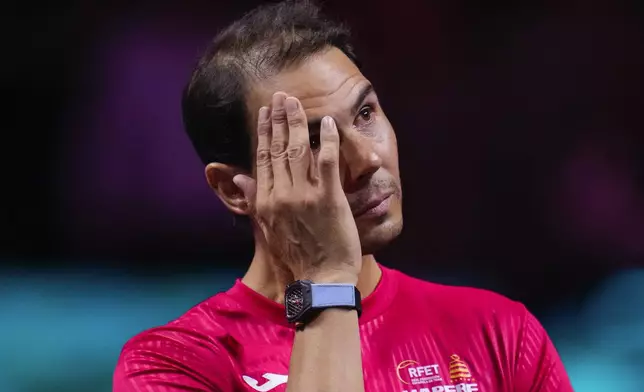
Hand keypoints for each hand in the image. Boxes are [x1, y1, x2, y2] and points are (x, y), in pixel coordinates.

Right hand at [233, 92, 361, 282]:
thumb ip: (256, 200)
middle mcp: (281, 195)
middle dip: (279, 119)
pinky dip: (327, 140)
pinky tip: (327, 122)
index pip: (263, 158)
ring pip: (297, 150)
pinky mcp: (328, 198)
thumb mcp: (268, 229)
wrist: (321, 279)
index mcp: (266, 201)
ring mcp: (304, 196)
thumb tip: (241, 178)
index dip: (264, 133)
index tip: (265, 113)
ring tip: (296, 102)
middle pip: (278, 149)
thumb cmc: (297, 257)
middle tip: (281, 97)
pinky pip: (327, 162)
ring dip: (296, 122)